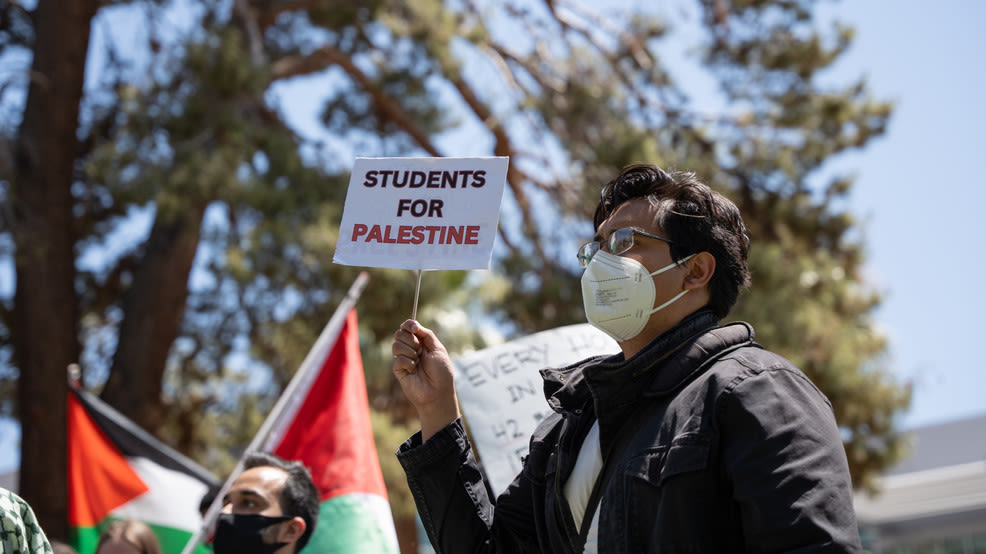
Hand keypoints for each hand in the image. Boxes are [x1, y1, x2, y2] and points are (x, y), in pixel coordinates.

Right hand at [392, 319, 459, 439]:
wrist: (438, 392)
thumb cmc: (441, 372)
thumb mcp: (438, 349)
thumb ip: (426, 334)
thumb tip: (413, 324)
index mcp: (421, 342)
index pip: (408, 328)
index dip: (408, 325)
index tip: (414, 328)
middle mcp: (410, 349)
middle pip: (399, 333)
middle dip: (410, 339)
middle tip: (420, 350)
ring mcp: (403, 359)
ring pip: (396, 345)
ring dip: (410, 351)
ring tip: (418, 362)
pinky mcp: (398, 370)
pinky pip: (398, 359)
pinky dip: (408, 363)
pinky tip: (414, 371)